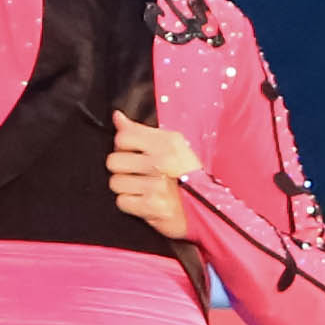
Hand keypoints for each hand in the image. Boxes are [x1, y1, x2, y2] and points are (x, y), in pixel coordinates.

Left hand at [108, 113, 200, 240]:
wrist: (209, 207)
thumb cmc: (188, 176)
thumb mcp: (173, 146)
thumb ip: (141, 131)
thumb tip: (117, 117)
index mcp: (167, 143)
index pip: (123, 137)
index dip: (123, 146)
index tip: (132, 152)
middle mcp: (162, 162)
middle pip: (114, 161)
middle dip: (122, 169)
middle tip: (137, 173)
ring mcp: (156, 186)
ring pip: (116, 182)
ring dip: (126, 187)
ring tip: (142, 188)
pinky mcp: (151, 207)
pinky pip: (122, 201)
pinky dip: (131, 203)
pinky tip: (144, 200)